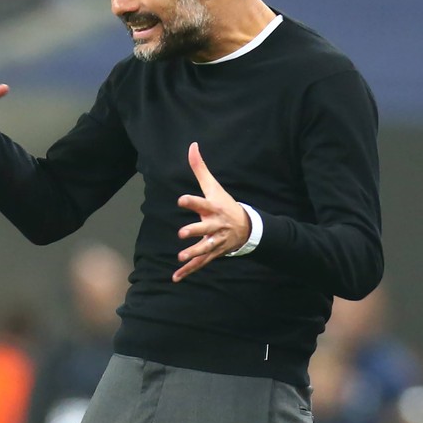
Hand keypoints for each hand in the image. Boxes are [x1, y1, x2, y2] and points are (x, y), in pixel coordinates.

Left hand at [173, 142, 250, 281]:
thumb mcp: (214, 186)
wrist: (246, 228)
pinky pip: (200, 262)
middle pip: (205, 227)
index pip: (202, 202)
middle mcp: (215, 225)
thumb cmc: (225, 204)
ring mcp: (215, 240)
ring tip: (181, 256)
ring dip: (193, 253)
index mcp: (213, 208)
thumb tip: (192, 145)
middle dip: (195, 230)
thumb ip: (200, 168)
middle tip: (182, 233)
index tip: (181, 200)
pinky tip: (176, 277)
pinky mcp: (213, 252)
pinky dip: (189, 271)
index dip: (191, 201)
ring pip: (204, 247)